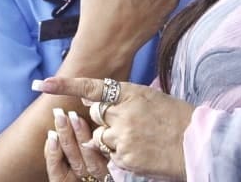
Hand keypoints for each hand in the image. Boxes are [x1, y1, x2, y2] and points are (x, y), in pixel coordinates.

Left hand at [35, 76, 193, 180]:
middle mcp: (123, 113)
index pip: (92, 87)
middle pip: (94, 115)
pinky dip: (119, 155)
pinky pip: (109, 155)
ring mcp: (122, 136)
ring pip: (98, 138)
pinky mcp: (125, 157)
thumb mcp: (150, 98)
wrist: (198, 144)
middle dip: (102, 119)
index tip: (42, 84)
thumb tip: (93, 97)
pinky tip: (139, 152)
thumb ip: (122, 98)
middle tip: (127, 123)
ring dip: (110, 140)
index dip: (64, 85)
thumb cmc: (177, 119)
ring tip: (137, 140)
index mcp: (130, 93)